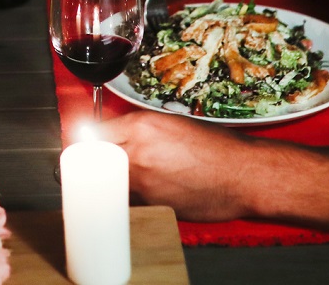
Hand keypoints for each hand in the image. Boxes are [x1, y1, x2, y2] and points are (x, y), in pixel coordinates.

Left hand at [96, 111, 279, 221]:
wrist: (243, 174)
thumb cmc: (217, 148)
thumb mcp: (174, 125)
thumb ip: (141, 131)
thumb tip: (115, 137)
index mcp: (141, 125)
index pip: (94, 132)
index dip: (87, 142)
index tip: (85, 148)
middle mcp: (137, 150)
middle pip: (95, 159)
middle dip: (94, 164)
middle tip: (96, 168)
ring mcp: (143, 180)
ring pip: (110, 183)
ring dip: (112, 183)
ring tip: (129, 180)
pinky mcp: (153, 204)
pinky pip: (131, 201)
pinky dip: (134, 199)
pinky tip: (150, 193)